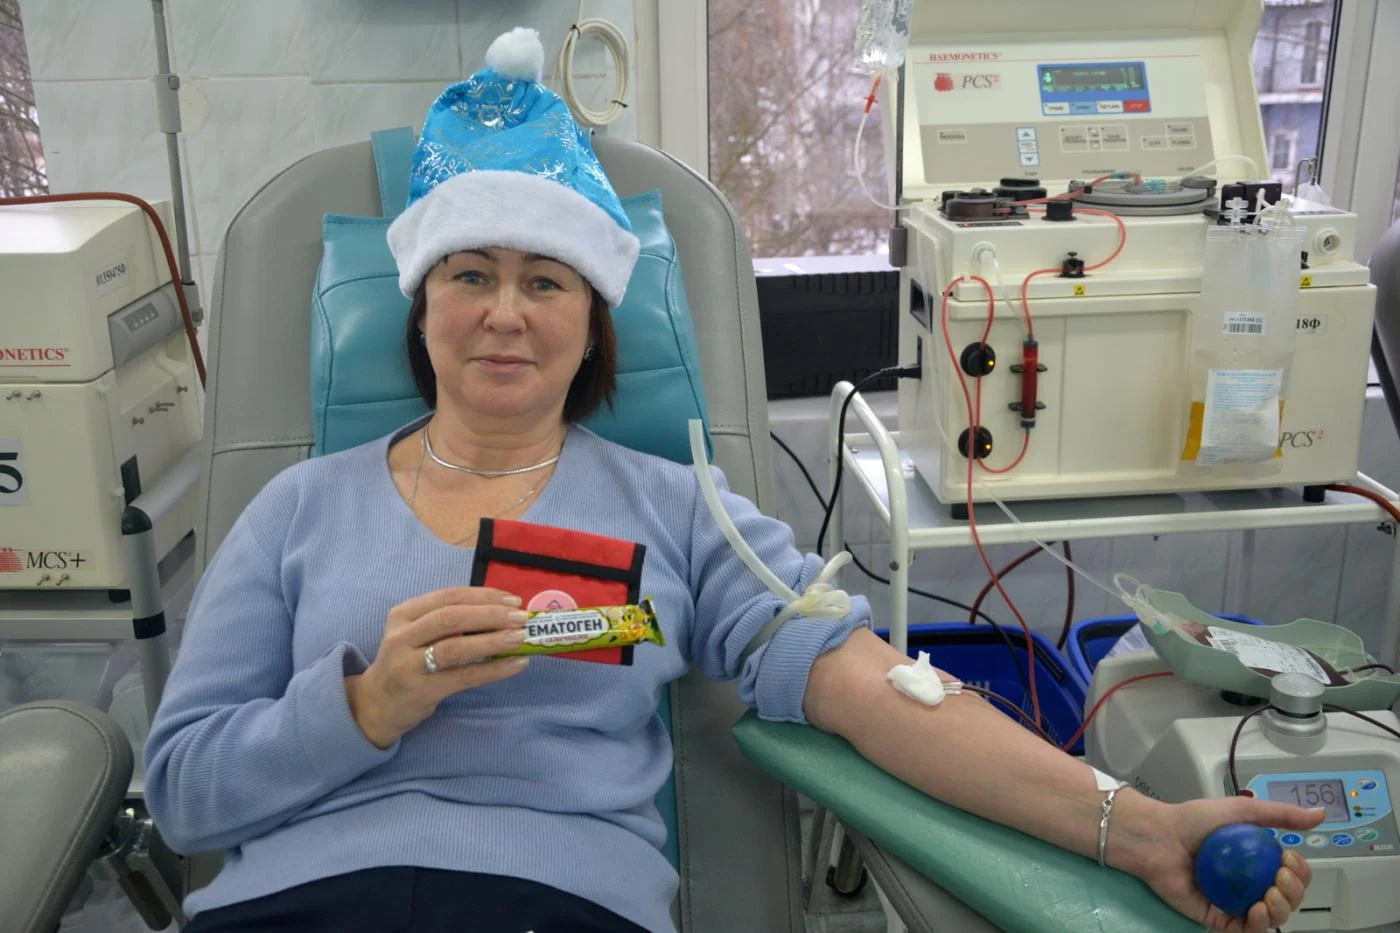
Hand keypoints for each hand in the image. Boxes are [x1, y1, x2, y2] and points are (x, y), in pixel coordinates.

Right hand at [345, 586, 530, 747]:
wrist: (377, 704)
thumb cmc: (408, 663)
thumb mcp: (417, 634)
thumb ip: (448, 622)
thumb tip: (502, 613)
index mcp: (404, 614)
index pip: (449, 596)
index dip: (483, 596)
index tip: (512, 600)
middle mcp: (402, 636)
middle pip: (451, 617)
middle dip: (490, 614)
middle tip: (521, 618)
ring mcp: (409, 664)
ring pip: (455, 647)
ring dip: (493, 640)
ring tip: (521, 638)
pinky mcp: (421, 690)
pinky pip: (463, 677)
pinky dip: (493, 669)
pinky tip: (516, 664)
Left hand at [1134, 796, 1322, 931]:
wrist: (1158, 835)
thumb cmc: (1193, 821)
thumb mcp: (1241, 810)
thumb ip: (1280, 813)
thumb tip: (1320, 814)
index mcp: (1258, 861)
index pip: (1293, 875)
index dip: (1301, 872)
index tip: (1290, 858)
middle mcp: (1249, 883)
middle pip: (1288, 899)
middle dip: (1295, 892)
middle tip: (1280, 876)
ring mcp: (1234, 902)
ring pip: (1272, 918)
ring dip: (1282, 909)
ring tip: (1270, 894)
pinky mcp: (1217, 917)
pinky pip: (1245, 929)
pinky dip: (1258, 924)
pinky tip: (1257, 909)